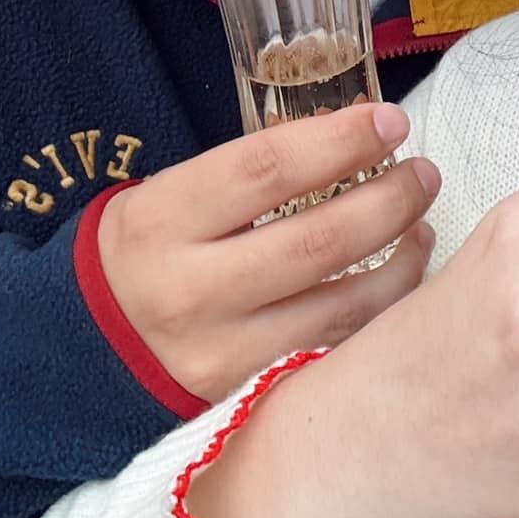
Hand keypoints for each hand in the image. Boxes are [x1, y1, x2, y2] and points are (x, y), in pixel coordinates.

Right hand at [96, 102, 437, 401]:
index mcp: (161, 220)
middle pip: (317, 241)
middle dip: (389, 200)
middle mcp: (189, 290)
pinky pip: (337, 350)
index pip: (266, 168)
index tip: (390, 120)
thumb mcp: (174, 198)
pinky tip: (399, 279)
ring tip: (421, 224)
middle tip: (423, 173)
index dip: (340, 140)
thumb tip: (358, 134)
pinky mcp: (250, 397)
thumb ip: (253, 172)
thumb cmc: (157, 251)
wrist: (94, 350)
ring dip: (401, 261)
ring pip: (341, 306)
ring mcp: (222, 353)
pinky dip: (382, 312)